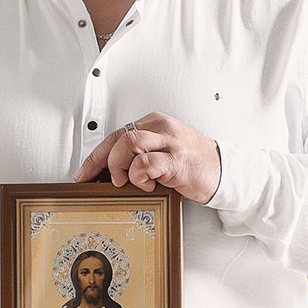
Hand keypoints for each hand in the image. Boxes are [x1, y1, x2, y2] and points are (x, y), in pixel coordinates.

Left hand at [79, 113, 221, 199]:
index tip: (83, 174)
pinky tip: (149, 184)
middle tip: (110, 181)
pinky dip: (140, 176)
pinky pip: (146, 163)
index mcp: (154, 123)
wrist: (224, 171)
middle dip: (105, 162)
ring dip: (121, 167)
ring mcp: (170, 143)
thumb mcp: (163, 152)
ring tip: (129, 181)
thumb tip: (108, 172)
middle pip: (119, 137)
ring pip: (129, 143)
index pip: (116, 135)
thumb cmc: (192, 164)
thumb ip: (140, 154)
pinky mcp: (177, 160)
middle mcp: (161, 128)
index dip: (95, 157)